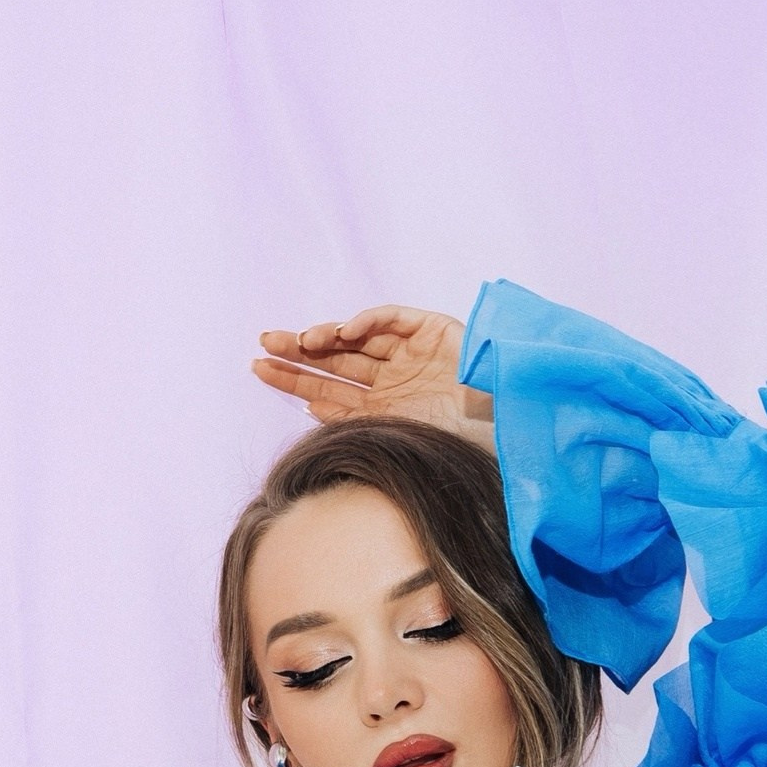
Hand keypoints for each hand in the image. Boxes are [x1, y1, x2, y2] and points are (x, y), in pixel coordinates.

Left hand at [253, 306, 493, 443]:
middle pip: (334, 365)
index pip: (330, 394)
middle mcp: (391, 382)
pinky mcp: (430, 331)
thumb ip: (356, 427)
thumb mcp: (395, 444)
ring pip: (355, 339)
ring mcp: (409, 356)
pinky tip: (340, 333)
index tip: (262, 370)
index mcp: (382, 412)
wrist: (505, 428)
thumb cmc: (457, 447)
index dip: (296, 381)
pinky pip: (389, 320)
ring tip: (295, 340)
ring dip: (324, 336)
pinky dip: (365, 322)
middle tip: (262, 346)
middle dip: (297, 354)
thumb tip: (310, 410)